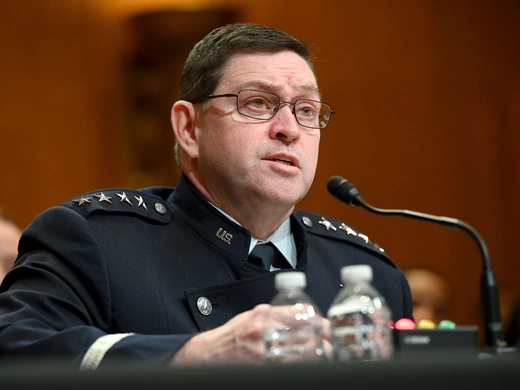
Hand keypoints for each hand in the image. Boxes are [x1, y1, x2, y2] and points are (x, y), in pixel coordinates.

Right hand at [170, 304, 331, 364]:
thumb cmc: (233, 334)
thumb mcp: (254, 315)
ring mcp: (262, 350)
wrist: (211, 352)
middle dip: (321, 340)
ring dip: (316, 355)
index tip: (327, 327)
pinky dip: (300, 364)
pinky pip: (287, 365)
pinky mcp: (261, 365)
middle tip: (332, 344)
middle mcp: (263, 331)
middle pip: (301, 334)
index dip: (317, 322)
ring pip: (297, 352)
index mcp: (264, 315)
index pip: (297, 315)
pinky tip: (309, 364)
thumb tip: (304, 312)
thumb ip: (278, 313)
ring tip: (326, 355)